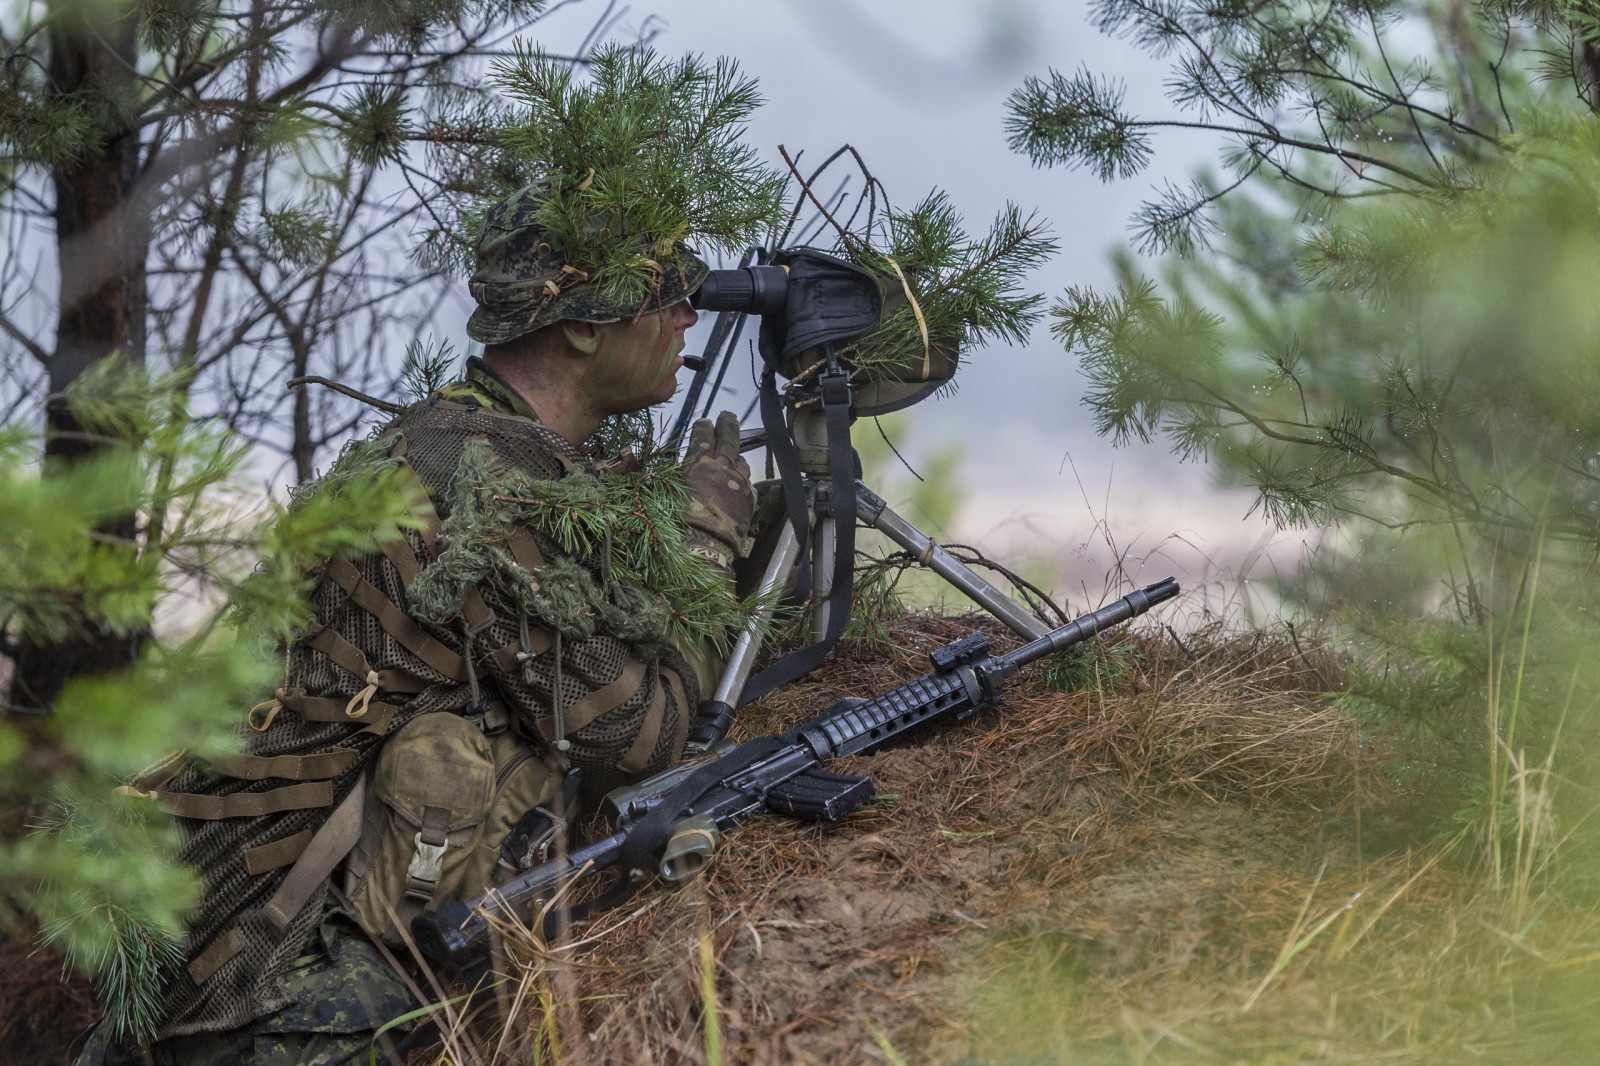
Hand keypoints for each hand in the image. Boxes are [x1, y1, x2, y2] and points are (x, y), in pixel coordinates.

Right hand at [682, 411, 754, 562]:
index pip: (703, 436)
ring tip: (732, 452)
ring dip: (736, 453)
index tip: (704, 422)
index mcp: (699, 463)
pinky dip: (742, 477)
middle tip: (727, 416)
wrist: (704, 545)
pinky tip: (739, 479)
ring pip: (741, 459)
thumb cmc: (679, 520)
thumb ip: (680, 475)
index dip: (704, 427)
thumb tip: (682, 468)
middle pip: (729, 438)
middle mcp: (722, 467)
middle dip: (727, 424)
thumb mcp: (671, 492)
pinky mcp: (749, 497)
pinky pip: (748, 481)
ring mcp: (739, 481)